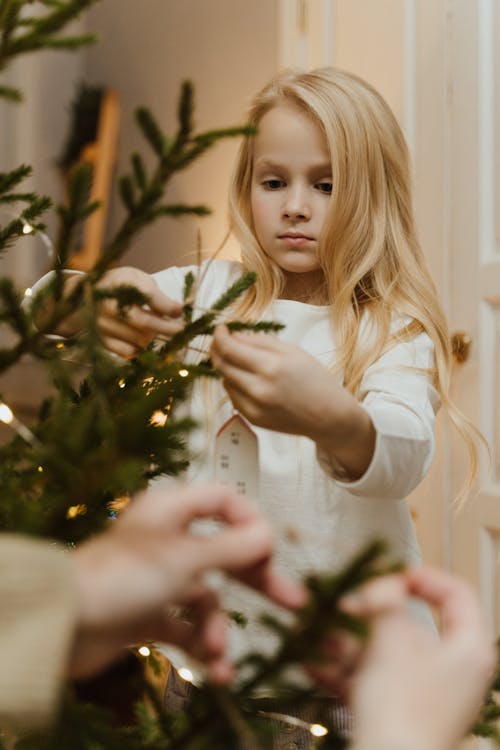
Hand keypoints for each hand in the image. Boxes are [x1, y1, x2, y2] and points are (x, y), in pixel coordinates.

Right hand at [56, 267, 183, 357]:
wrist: (84, 296)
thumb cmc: (119, 286)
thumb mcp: (135, 279)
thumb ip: (154, 293)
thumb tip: (177, 311)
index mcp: (119, 284)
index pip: (147, 295)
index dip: (166, 306)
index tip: (181, 311)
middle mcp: (108, 305)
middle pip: (144, 322)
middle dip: (168, 328)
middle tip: (183, 331)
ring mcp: (103, 325)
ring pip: (138, 340)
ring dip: (154, 338)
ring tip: (158, 330)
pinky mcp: (101, 341)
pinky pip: (127, 352)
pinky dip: (140, 349)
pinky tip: (144, 341)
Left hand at [69, 483, 305, 680]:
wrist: (64, 626)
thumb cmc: (123, 577)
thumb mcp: (186, 558)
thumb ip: (232, 547)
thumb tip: (269, 533)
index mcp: (172, 510)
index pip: (223, 500)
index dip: (250, 521)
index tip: (271, 549)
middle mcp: (167, 539)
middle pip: (223, 552)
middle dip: (256, 580)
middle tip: (293, 602)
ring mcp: (158, 578)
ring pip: (206, 596)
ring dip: (218, 626)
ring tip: (217, 652)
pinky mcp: (148, 613)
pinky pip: (187, 626)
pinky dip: (201, 645)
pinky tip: (215, 670)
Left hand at [210, 325, 374, 477]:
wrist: (329, 416)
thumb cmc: (315, 380)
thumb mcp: (292, 351)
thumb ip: (260, 342)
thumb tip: (234, 337)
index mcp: (271, 367)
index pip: (230, 349)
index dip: (219, 336)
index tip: (220, 329)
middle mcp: (259, 389)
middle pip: (222, 366)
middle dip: (217, 350)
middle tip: (221, 341)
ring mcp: (254, 407)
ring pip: (225, 381)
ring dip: (227, 368)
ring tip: (241, 361)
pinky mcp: (253, 419)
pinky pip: (233, 397)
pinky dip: (235, 385)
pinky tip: (249, 380)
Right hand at [310, 568, 494, 749]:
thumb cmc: (400, 709)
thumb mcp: (391, 642)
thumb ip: (385, 602)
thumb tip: (381, 583)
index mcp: (467, 650)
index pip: (457, 595)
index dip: (424, 577)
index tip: (391, 573)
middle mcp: (452, 671)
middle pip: (410, 625)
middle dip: (367, 613)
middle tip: (341, 603)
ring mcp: (426, 694)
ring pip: (384, 652)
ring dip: (347, 640)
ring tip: (314, 631)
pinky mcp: (400, 713)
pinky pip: (373, 679)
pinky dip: (345, 669)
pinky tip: (310, 662)